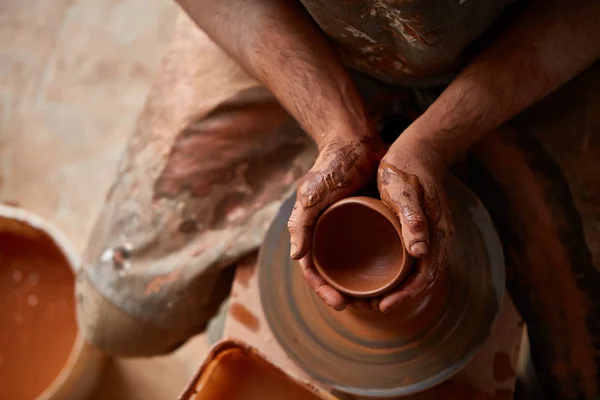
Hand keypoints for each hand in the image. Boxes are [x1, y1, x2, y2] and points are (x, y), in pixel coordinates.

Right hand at [287, 135, 383, 310]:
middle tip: (366, 308)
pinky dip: (379, 266)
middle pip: (334, 273)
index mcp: (312, 231)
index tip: (340, 304)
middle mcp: (329, 233)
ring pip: (354, 266)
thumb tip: (296, 258)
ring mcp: (349, 228)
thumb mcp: (312, 193)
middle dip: (345, 295)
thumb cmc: (331, 165)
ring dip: (363, 287)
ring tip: (379, 300)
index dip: (323, 291)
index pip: (314, 270)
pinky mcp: (368, 220)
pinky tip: (393, 276)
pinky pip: (372, 249)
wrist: (356, 140)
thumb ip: (300, 223)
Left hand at [373, 134, 453, 311]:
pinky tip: (385, 271)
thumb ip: (413, 220)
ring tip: (377, 296)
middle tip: (374, 307)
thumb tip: (420, 253)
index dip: (405, 295)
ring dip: (402, 287)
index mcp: (437, 233)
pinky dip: (403, 272)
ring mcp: (433, 233)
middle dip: (402, 296)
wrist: (420, 148)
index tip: (383, 306)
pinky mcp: (424, 227)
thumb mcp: (405, 192)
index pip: (425, 276)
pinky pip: (417, 258)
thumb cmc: (407, 168)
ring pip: (421, 270)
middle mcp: (438, 238)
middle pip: (424, 278)